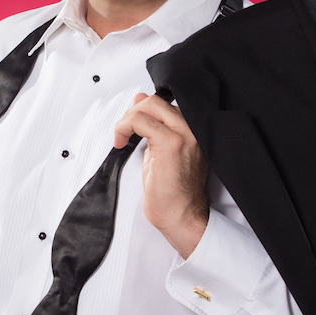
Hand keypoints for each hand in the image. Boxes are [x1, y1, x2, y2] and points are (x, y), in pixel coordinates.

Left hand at [114, 93, 209, 257]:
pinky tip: (120, 142)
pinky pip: (140, 121)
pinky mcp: (171, 143)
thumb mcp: (161, 149)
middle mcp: (194, 127)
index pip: (165, 102)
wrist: (182, 216)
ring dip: (127, 120)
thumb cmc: (174, 191)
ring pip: (148, 106)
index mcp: (195, 128)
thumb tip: (140, 99)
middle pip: (156, 100)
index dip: (143, 110)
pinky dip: (124, 127)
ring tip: (121, 138)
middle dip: (132, 113)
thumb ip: (153, 124)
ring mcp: (185, 134)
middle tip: (124, 132)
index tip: (131, 124)